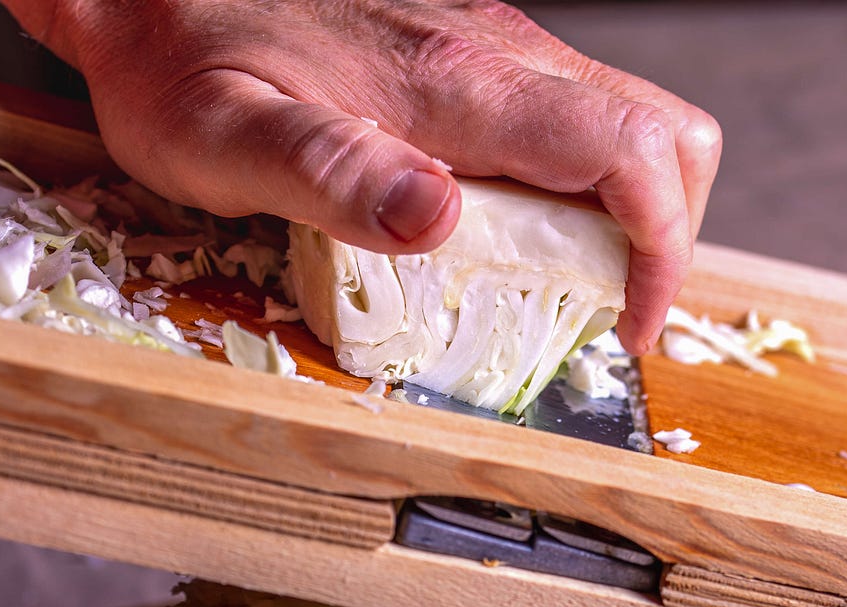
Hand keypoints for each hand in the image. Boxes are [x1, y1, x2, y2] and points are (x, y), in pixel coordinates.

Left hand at [2, 0, 719, 353]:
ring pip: (623, 121)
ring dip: (626, 211)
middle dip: (666, 231)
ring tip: (564, 281)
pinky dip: (579, 184)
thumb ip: (333, 173)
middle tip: (608, 308)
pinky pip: (567, 116)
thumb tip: (438, 219)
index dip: (665, 248)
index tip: (631, 322)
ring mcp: (487, 44)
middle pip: (660, 131)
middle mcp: (493, 50)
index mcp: (455, 82)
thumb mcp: (228, 138)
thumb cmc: (180, 65)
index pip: (630, 151)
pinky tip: (512, 227)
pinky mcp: (467, 50)